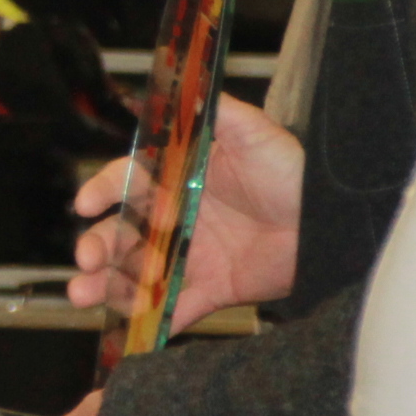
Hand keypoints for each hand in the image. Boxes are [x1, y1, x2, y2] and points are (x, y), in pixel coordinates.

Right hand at [67, 94, 301, 328]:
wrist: (333, 225)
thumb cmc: (296, 174)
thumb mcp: (256, 135)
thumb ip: (219, 112)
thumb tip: (186, 86)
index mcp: (178, 179)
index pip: (127, 183)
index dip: (103, 192)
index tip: (86, 203)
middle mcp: (177, 218)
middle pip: (122, 233)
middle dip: (95, 246)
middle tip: (84, 259)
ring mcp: (192, 255)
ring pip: (137, 272)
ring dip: (107, 284)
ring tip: (83, 295)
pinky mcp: (213, 288)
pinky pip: (176, 307)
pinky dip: (153, 320)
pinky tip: (131, 330)